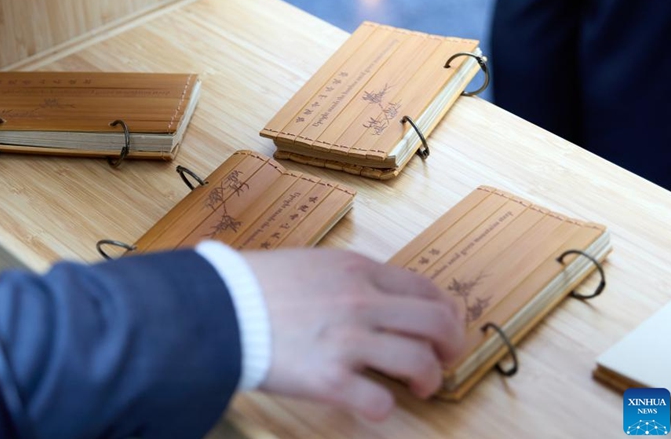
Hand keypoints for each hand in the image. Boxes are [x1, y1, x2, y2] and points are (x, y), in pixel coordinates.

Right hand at [240, 248, 463, 420]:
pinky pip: (379, 401)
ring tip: (422, 387)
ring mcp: (348, 340)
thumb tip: (375, 293)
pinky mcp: (330, 379)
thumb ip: (348, 276)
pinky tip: (375, 405)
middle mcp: (362, 301)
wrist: (218, 306)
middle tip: (446, 359)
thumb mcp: (311, 263)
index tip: (445, 326)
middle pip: (436, 322)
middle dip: (452, 345)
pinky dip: (384, 408)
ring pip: (420, 362)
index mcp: (358, 270)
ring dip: (430, 378)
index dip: (446, 311)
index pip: (426, 287)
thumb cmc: (256, 284)